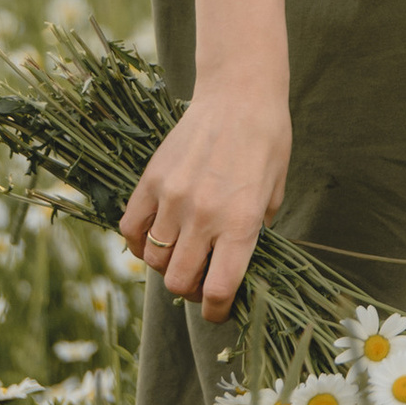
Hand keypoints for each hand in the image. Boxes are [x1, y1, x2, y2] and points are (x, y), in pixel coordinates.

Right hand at [117, 83, 290, 322]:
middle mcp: (204, 215)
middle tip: (200, 280)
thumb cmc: (267, 141)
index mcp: (241, 222)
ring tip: (180, 254)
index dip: (217, 312)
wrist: (239, 93)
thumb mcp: (274, 192)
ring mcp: (173, 197)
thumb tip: (236, 265)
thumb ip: (255, 232)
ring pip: (154, 260)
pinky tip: (153, 237)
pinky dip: (138, 242)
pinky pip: (130, 228)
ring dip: (166, 266)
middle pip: (179, 283)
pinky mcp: (151, 179)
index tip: (218, 310)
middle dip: (190, 291)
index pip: (218, 290)